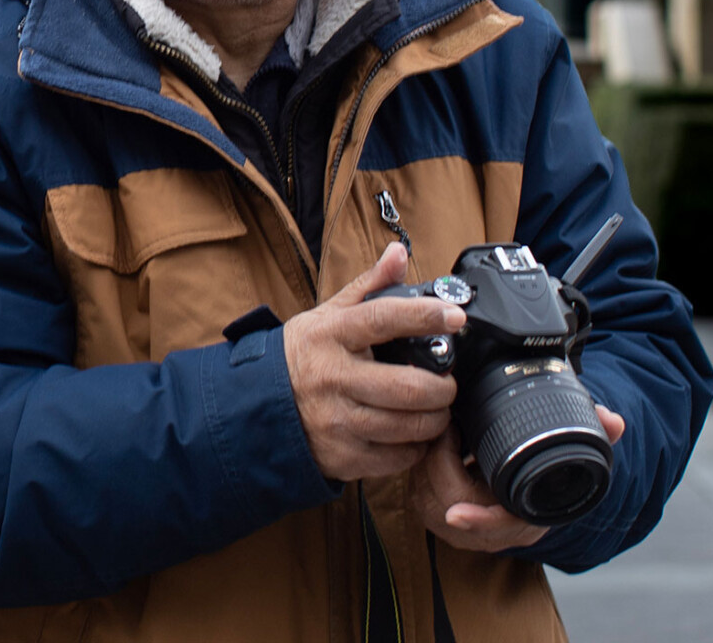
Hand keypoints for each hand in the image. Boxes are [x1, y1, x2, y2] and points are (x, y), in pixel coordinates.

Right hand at [282, 242, 463, 481]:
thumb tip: (398, 255)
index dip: (423, 316)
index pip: (382, 319)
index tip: (455, 316)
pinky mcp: (342, 455)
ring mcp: (336, 420)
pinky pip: (396, 457)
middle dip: (442, 387)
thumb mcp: (328, 315)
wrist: (258, 405)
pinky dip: (417, 446)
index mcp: (330, 335)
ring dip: (435, 419)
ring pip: (407, 425)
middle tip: (449, 382)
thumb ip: (369, 286)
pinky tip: (415, 433)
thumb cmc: (304, 355)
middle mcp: (332, 378)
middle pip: (406, 386)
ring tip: (437, 408)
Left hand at [412, 406, 625, 551]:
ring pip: (428, 499)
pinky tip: (436, 441)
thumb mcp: (574, 448)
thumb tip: (614, 422)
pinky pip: (419, 493)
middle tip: (451, 425)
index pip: (496, 530)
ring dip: (430, 462)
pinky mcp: (439, 511)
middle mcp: (491, 531)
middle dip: (442, 464)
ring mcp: (462, 526)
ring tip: (446, 428)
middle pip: (450, 507)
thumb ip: (596, 432)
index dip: (478, 522)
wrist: (534, 481)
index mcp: (523, 521)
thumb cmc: (550, 467)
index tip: (456, 514)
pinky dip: (423, 466)